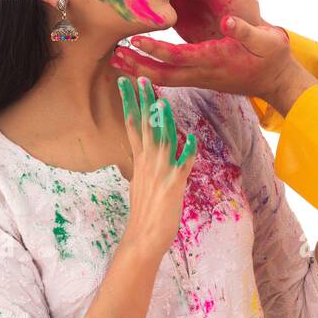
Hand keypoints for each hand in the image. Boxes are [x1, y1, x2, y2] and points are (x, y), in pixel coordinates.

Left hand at [110, 16, 314, 112]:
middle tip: (113, 56)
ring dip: (139, 70)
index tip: (135, 39)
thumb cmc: (273, 56)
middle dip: (137, 66)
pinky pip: (171, 78)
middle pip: (163, 74)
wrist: (278, 80)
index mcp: (216, 59)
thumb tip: (227, 21)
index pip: (179, 57)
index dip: (156, 49)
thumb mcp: (267, 39)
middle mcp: (204, 73)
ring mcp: (201, 78)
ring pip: (164, 79)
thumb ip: (246, 30)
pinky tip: (137, 64)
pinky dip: (151, 71)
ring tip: (116, 61)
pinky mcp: (201, 78)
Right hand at [116, 76, 198, 257]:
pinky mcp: (174, 184)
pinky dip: (189, 151)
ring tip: (161, 101)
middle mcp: (148, 161)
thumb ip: (145, 160)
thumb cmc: (145, 210)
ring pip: (162, 139)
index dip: (129, 102)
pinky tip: (193, 138)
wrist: (144, 238)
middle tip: (140, 78)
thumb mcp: (141, 179)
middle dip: (142, 101)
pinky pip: (184, 164)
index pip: (132, 123)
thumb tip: (146, 146)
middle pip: (144, 125)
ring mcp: (161, 172)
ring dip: (162, 120)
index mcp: (140, 159)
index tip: (124, 82)